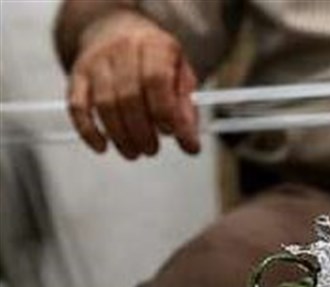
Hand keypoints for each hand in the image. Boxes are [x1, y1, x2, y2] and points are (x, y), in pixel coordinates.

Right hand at [67, 9, 199, 158]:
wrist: (117, 30)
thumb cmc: (156, 60)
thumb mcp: (181, 76)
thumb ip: (187, 110)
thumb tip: (191, 146)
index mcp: (154, 45)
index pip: (157, 80)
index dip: (163, 111)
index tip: (170, 133)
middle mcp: (122, 48)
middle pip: (129, 96)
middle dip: (142, 131)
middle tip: (152, 150)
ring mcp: (96, 60)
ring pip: (104, 104)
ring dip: (120, 135)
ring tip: (134, 152)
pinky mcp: (77, 74)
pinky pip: (77, 105)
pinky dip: (88, 131)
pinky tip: (102, 147)